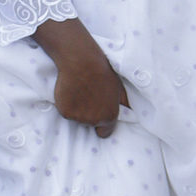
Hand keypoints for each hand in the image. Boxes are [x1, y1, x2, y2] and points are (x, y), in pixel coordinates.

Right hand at [34, 18, 128, 138]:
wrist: (81, 62)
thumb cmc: (102, 72)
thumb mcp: (119, 88)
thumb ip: (124, 104)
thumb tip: (130, 114)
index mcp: (109, 116)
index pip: (104, 133)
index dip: (101, 124)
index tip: (98, 112)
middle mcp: (94, 120)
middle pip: (89, 124)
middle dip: (89, 113)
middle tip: (88, 95)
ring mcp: (78, 117)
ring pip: (77, 118)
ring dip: (78, 108)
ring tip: (80, 91)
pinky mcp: (65, 112)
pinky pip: (66, 111)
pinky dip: (67, 104)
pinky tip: (71, 91)